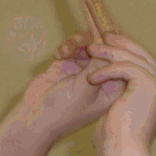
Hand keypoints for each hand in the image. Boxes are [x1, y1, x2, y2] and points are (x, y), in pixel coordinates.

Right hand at [0, 31, 122, 155]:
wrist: (35, 116)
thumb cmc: (64, 110)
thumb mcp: (85, 88)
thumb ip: (98, 66)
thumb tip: (110, 45)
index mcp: (110, 89)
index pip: (121, 65)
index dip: (116, 50)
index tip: (108, 40)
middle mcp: (99, 79)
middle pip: (105, 53)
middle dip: (96, 43)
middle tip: (87, 39)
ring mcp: (82, 71)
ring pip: (87, 47)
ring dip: (78, 43)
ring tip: (69, 48)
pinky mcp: (66, 65)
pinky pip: (71, 48)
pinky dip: (66, 47)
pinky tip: (59, 54)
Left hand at [84, 36, 155, 155]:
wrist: (121, 152)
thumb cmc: (116, 139)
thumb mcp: (122, 109)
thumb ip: (124, 93)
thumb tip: (116, 78)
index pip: (147, 65)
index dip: (129, 52)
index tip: (111, 44)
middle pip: (145, 57)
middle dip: (123, 45)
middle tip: (104, 36)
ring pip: (135, 59)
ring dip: (110, 52)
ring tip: (91, 49)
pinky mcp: (152, 85)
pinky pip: (127, 67)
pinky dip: (107, 69)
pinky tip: (92, 77)